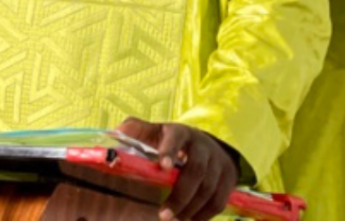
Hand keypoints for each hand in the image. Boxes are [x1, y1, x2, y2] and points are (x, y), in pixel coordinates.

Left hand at [115, 118, 238, 220]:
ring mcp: (217, 162)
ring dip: (191, 209)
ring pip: (209, 188)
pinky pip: (219, 201)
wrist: (207, 145)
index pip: (176, 138)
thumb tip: (116, 134)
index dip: (170, 151)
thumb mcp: (154, 133)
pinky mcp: (228, 178)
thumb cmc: (171, 141)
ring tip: (174, 220)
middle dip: (180, 195)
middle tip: (163, 214)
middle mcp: (202, 145)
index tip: (162, 167)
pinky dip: (204, 215)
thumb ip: (136, 132)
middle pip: (196, 170)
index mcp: (180, 132)